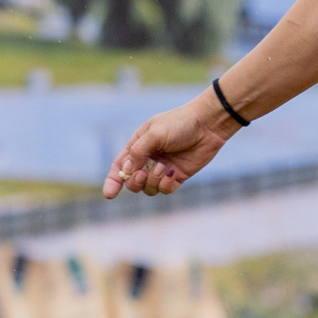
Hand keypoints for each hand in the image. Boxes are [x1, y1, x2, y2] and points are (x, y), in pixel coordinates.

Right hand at [102, 94, 234, 197]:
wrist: (207, 125)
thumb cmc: (179, 123)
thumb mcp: (155, 133)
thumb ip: (139, 152)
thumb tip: (126, 170)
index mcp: (138, 146)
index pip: (120, 167)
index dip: (113, 181)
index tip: (109, 194)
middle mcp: (148, 159)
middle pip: (132, 182)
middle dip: (134, 182)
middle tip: (142, 174)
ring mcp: (162, 169)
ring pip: (148, 189)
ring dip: (152, 181)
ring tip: (163, 167)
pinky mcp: (177, 176)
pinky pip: (165, 189)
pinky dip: (165, 185)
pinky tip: (172, 173)